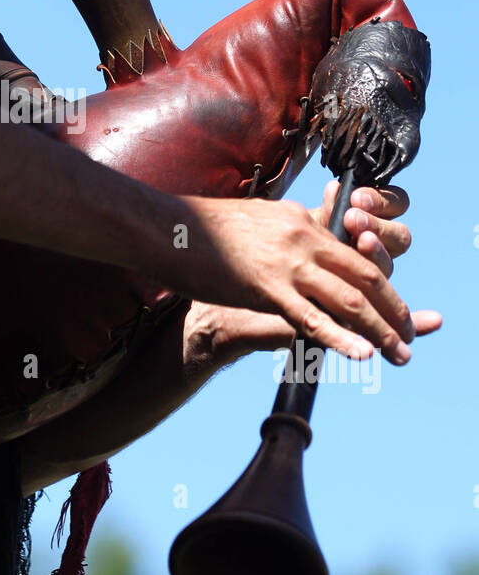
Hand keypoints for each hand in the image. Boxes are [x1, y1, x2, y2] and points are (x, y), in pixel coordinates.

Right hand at [179, 191, 439, 364]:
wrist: (164, 229)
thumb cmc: (202, 231)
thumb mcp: (255, 222)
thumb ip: (286, 233)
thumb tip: (307, 239)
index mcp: (301, 220)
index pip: (357, 251)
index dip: (384, 279)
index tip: (395, 305)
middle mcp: (303, 236)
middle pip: (367, 274)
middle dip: (395, 309)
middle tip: (409, 335)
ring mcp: (287, 261)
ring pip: (350, 298)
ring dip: (381, 329)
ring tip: (399, 353)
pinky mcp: (265, 286)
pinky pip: (312, 317)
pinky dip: (342, 338)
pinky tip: (362, 354)